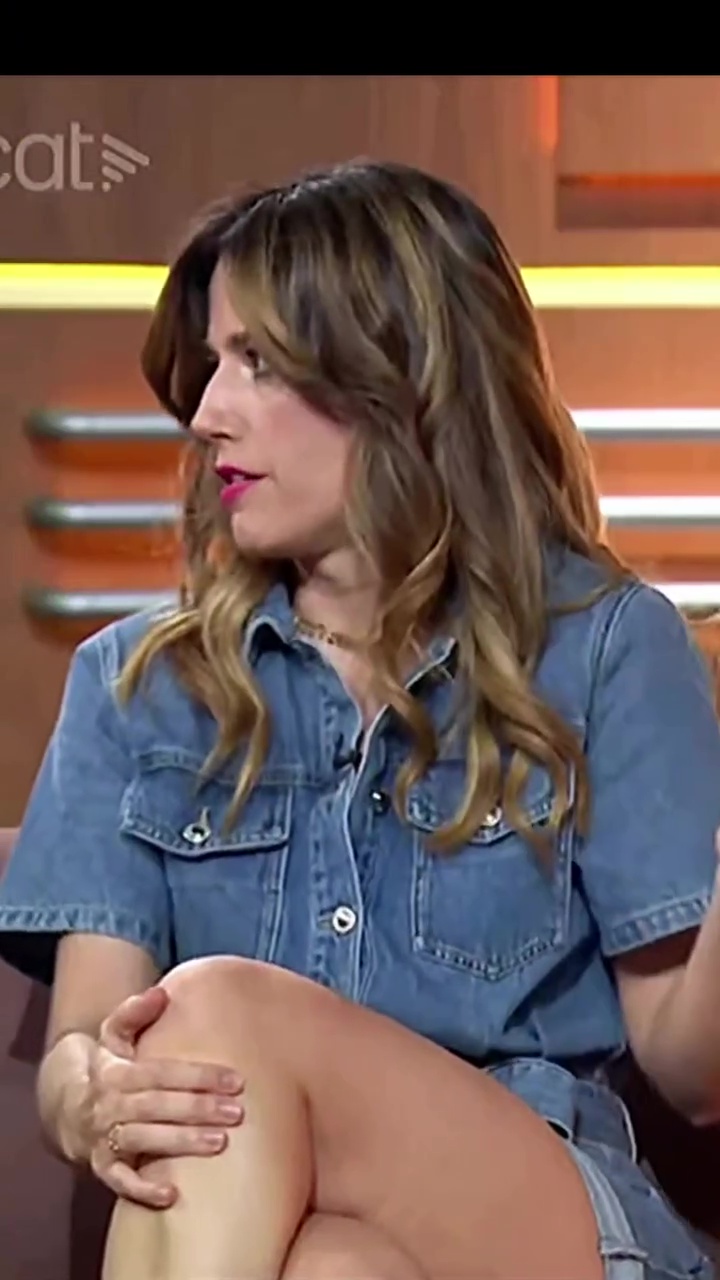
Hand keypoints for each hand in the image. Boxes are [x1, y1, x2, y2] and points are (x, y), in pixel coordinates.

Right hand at [86, 986, 243, 1206]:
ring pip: (144, 1139)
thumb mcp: (113, 1034)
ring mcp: (104, 1137)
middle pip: (158, 1105)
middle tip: (237, 1112)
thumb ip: (135, 1012)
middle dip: (198, 1108)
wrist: (63, 1105)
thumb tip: (160, 993)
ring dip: (181, 1142)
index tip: (236, 1080)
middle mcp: (110, 1104)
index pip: (162, 1072)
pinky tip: (172, 1195)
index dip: (198, 1075)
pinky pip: (119, 1181)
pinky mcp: (101, 1165)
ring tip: (219, 1143)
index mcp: (116, 1071)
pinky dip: (142, 1189)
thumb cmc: (105, 1066)